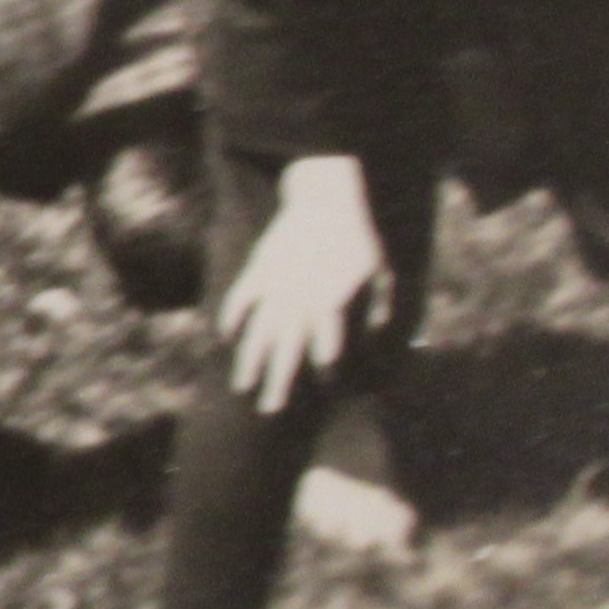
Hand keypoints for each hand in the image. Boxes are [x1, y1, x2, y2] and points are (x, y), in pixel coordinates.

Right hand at [218, 155, 387, 412]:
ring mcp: (275, 286)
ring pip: (258, 332)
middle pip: (286, 350)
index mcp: (331, 303)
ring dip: (249, 362)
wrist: (329, 198)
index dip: (323, 370)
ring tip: (242, 387)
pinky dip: (232, 318)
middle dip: (278, 382)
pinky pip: (241, 300)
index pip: (326, 348)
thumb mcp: (383, 272)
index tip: (322, 387)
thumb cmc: (361, 238)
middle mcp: (300, 300)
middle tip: (270, 410)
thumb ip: (381, 306)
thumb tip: (383, 337)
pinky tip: (226, 338)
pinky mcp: (259, 270)